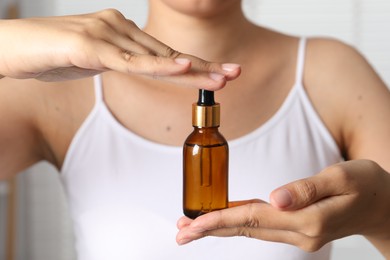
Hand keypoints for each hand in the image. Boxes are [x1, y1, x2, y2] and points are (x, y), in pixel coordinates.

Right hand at [0, 9, 239, 88]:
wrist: (7, 50)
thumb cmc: (47, 56)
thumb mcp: (91, 62)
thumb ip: (116, 62)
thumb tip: (136, 66)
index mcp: (120, 33)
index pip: (163, 53)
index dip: (193, 66)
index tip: (219, 74)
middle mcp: (117, 28)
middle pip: (167, 52)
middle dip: (203, 66)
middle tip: (235, 73)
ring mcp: (104, 34)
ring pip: (154, 56)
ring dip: (190, 68)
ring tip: (222, 76)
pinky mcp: (88, 45)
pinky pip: (128, 60)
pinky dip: (156, 65)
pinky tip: (182, 66)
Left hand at [176, 160, 389, 255]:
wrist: (385, 205)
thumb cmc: (366, 185)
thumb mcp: (342, 177)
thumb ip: (307, 188)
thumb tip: (276, 197)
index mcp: (307, 219)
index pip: (253, 219)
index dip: (220, 220)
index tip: (193, 224)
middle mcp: (299, 233)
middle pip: (245, 230)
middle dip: (210, 230)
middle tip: (180, 233)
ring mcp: (299, 235)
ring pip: (250, 231)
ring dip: (220, 229)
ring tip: (192, 227)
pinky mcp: (299, 230)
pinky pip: (262, 227)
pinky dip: (239, 225)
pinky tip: (224, 221)